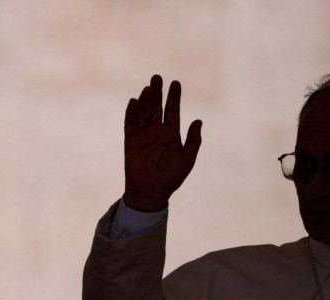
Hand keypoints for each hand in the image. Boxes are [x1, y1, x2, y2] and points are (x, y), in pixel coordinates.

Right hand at [123, 74, 202, 210]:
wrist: (152, 191)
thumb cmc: (172, 177)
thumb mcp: (187, 159)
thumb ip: (193, 141)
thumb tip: (199, 121)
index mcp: (172, 134)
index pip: (173, 111)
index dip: (174, 98)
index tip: (175, 83)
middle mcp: (157, 131)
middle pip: (157, 107)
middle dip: (158, 93)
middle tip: (158, 77)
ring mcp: (143, 134)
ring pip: (144, 112)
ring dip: (146, 100)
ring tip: (149, 88)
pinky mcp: (131, 140)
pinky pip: (130, 123)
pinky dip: (132, 112)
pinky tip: (135, 102)